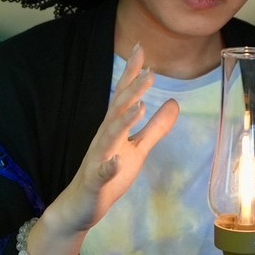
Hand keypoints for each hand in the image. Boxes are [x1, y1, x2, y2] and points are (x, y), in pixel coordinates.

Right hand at [46, 43, 179, 236]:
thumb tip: (175, 102)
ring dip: (124, 122)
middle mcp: (104, 138)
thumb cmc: (108, 174)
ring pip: (110, 137)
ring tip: (141, 107)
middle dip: (132, 91)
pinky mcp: (95, 181)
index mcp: (113, 129)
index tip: (141, 49)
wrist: (79, 206)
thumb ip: (155, 127)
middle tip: (150, 73)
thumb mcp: (138, 150)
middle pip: (117, 110)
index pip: (123, 96)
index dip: (132, 74)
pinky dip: (109, 166)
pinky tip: (118, 161)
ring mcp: (98, 159)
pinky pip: (102, 173)